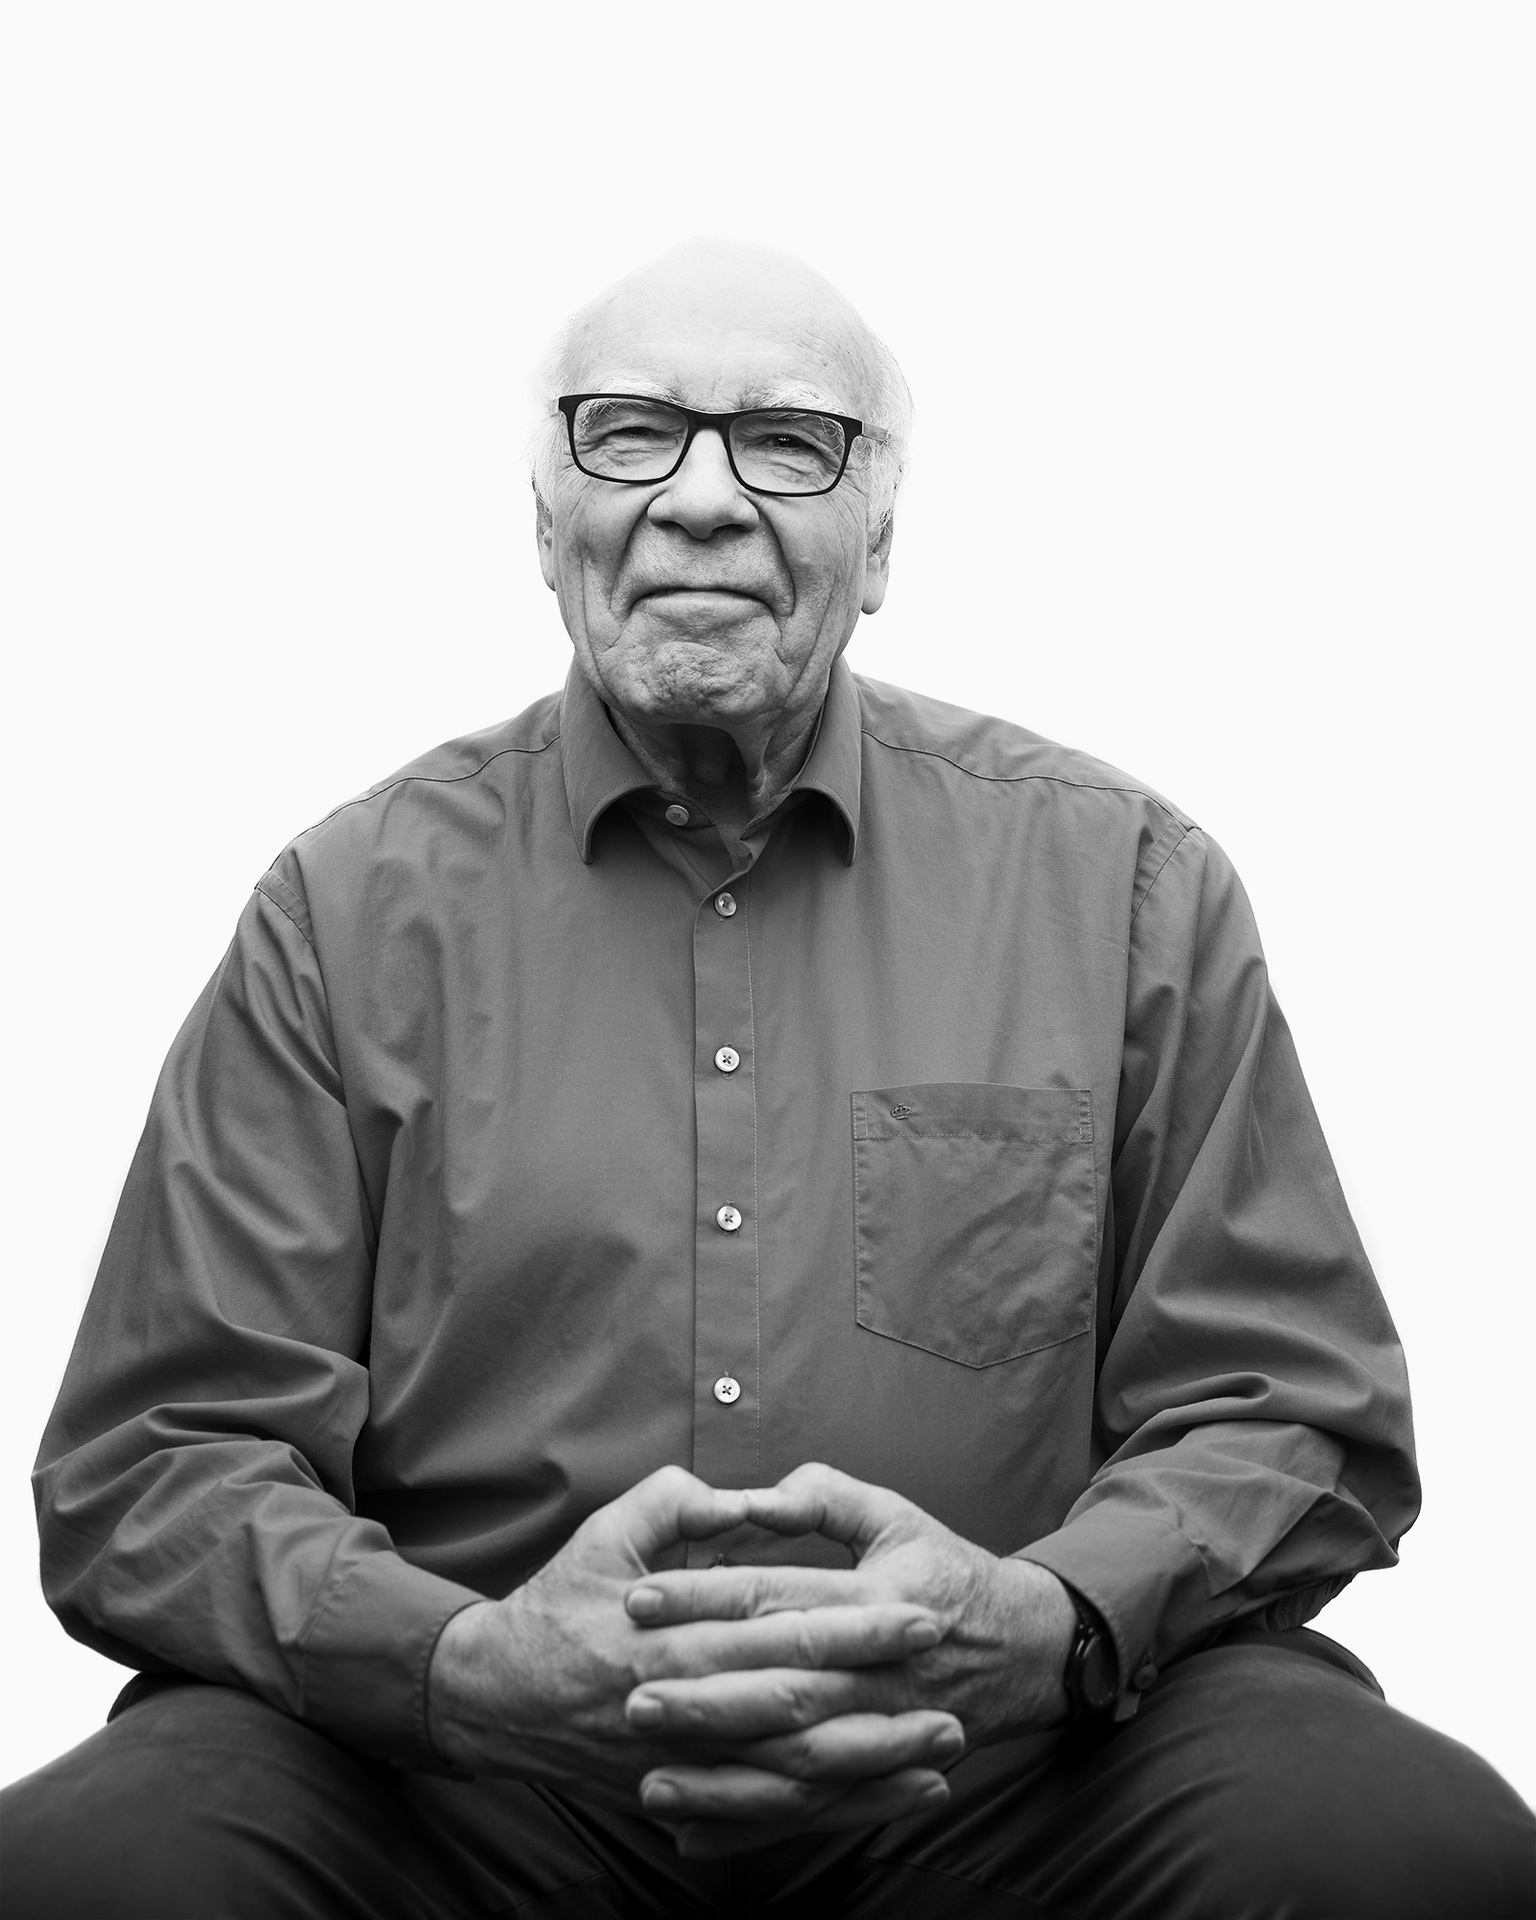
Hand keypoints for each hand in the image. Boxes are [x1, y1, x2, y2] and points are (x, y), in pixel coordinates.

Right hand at [425, 1465, 958, 1832]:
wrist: (494, 1697)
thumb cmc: (559, 1602)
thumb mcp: (609, 1529)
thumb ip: (679, 1501)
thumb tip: (747, 1494)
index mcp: (671, 1633)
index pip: (781, 1627)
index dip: (856, 1622)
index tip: (920, 1612)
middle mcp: (682, 1704)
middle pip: (799, 1706)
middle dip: (884, 1695)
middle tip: (954, 1681)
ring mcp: (684, 1763)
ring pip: (793, 1776)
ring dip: (874, 1766)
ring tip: (943, 1752)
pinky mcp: (684, 1797)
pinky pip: (769, 1816)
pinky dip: (832, 1812)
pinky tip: (886, 1798)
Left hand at [622, 1463, 1076, 1853]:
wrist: (1024, 1649)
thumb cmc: (945, 1572)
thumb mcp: (894, 1517)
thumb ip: (825, 1496)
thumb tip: (755, 1496)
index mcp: (873, 1598)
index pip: (775, 1597)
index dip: (704, 1597)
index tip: (637, 1599)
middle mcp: (876, 1672)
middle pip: (780, 1691)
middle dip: (704, 1699)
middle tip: (631, 1698)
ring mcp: (880, 1731)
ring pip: (794, 1765)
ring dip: (722, 1780)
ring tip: (650, 1784)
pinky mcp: (876, 1774)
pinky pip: (811, 1812)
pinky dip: (752, 1828)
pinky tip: (693, 1836)